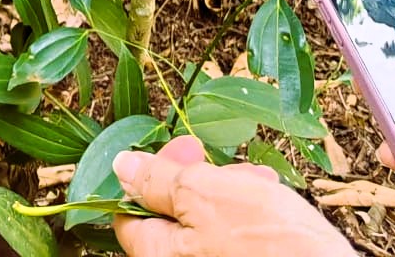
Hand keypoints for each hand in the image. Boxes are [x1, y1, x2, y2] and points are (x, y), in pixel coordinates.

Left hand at [113, 139, 353, 256]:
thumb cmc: (272, 244)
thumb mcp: (208, 195)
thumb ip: (160, 180)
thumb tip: (121, 166)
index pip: (130, 213)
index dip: (153, 173)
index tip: (187, 149)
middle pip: (172, 217)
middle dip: (200, 181)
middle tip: (230, 168)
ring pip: (206, 227)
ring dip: (229, 195)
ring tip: (260, 185)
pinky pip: (232, 244)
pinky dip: (247, 220)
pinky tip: (271, 205)